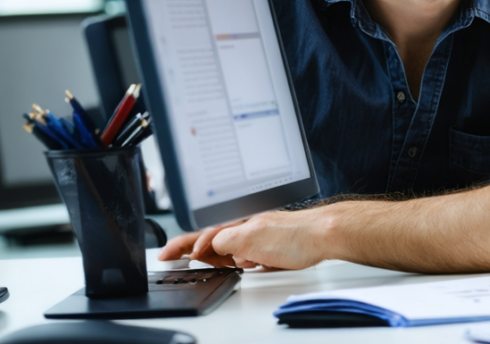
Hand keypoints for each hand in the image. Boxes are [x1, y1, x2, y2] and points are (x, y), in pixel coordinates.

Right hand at [157, 208, 329, 269]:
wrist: (324, 234)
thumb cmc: (294, 235)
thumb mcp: (248, 239)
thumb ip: (223, 241)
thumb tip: (207, 246)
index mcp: (236, 225)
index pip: (201, 235)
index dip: (181, 246)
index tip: (165, 254)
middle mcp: (246, 228)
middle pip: (212, 241)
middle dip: (195, 250)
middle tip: (175, 257)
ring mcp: (259, 235)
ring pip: (230, 248)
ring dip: (219, 257)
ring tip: (210, 262)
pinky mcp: (273, 245)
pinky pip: (248, 254)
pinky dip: (241, 261)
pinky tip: (245, 265)